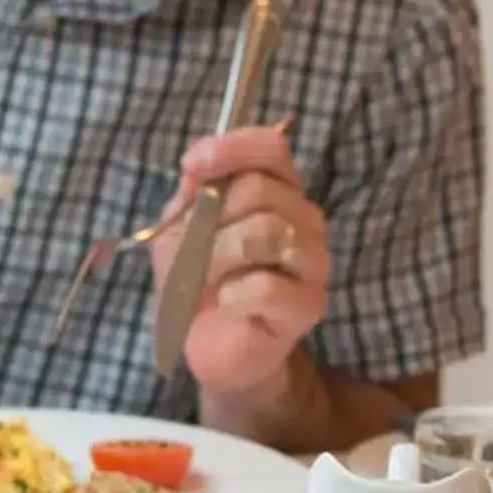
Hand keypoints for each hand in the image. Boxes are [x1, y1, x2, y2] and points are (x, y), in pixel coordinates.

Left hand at [152, 123, 329, 400]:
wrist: (211, 344)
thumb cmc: (198, 281)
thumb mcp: (180, 228)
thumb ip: (192, 193)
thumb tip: (196, 164)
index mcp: (277, 190)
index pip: (271, 148)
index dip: (232, 149)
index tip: (191, 167)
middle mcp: (303, 219)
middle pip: (260, 190)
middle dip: (210, 221)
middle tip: (191, 252)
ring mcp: (312, 261)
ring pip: (266, 233)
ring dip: (217, 258)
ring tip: (204, 282)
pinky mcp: (309, 305)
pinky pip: (270, 286)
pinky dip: (236, 295)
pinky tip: (227, 304)